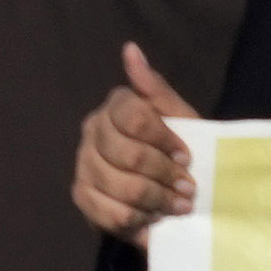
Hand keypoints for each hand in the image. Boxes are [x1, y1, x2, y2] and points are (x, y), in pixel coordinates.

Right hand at [70, 39, 202, 238]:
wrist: (170, 192)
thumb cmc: (177, 150)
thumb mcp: (178, 118)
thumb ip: (155, 89)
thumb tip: (131, 49)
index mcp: (114, 106)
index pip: (134, 116)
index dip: (164, 139)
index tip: (186, 156)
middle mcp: (91, 130)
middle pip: (128, 154)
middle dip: (164, 175)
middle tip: (188, 188)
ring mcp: (83, 164)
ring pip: (121, 186)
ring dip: (157, 201)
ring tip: (178, 206)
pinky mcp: (82, 197)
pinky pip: (110, 213)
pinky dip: (138, 220)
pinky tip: (154, 219)